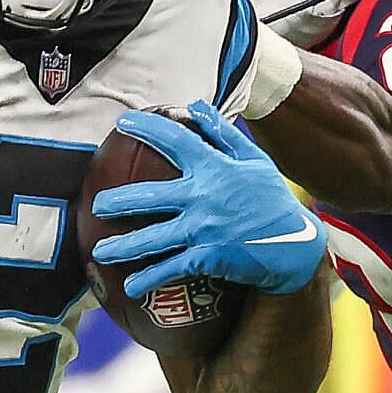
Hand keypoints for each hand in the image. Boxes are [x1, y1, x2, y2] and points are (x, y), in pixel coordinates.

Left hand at [90, 101, 326, 296]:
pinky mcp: (207, 258)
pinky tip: (129, 286)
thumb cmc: (271, 200)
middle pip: (150, 196)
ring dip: (123, 246)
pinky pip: (171, 268)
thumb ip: (223, 133)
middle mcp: (204, 197)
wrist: (295, 247)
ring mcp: (204, 229)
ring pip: (153, 238)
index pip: (175, 140)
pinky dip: (149, 278)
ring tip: (99, 251)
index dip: (147, 128)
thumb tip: (195, 106)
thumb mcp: (255, 161)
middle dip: (118, 200)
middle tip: (96, 205)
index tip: (122, 122)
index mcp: (215, 168)